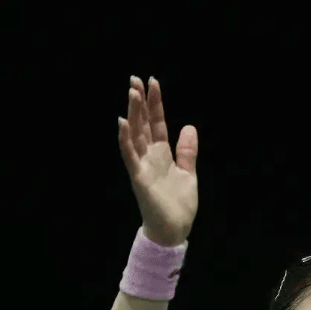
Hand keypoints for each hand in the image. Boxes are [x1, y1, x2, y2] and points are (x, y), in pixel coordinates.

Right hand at [118, 76, 198, 246]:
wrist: (174, 230)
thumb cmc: (178, 205)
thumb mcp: (188, 172)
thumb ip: (187, 151)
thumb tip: (188, 127)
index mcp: (162, 154)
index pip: (157, 123)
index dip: (156, 104)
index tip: (153, 82)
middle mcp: (149, 156)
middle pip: (144, 124)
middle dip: (140, 102)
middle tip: (136, 79)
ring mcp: (142, 166)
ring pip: (135, 134)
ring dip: (133, 114)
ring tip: (132, 93)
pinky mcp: (139, 178)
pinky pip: (130, 155)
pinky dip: (125, 139)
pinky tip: (122, 123)